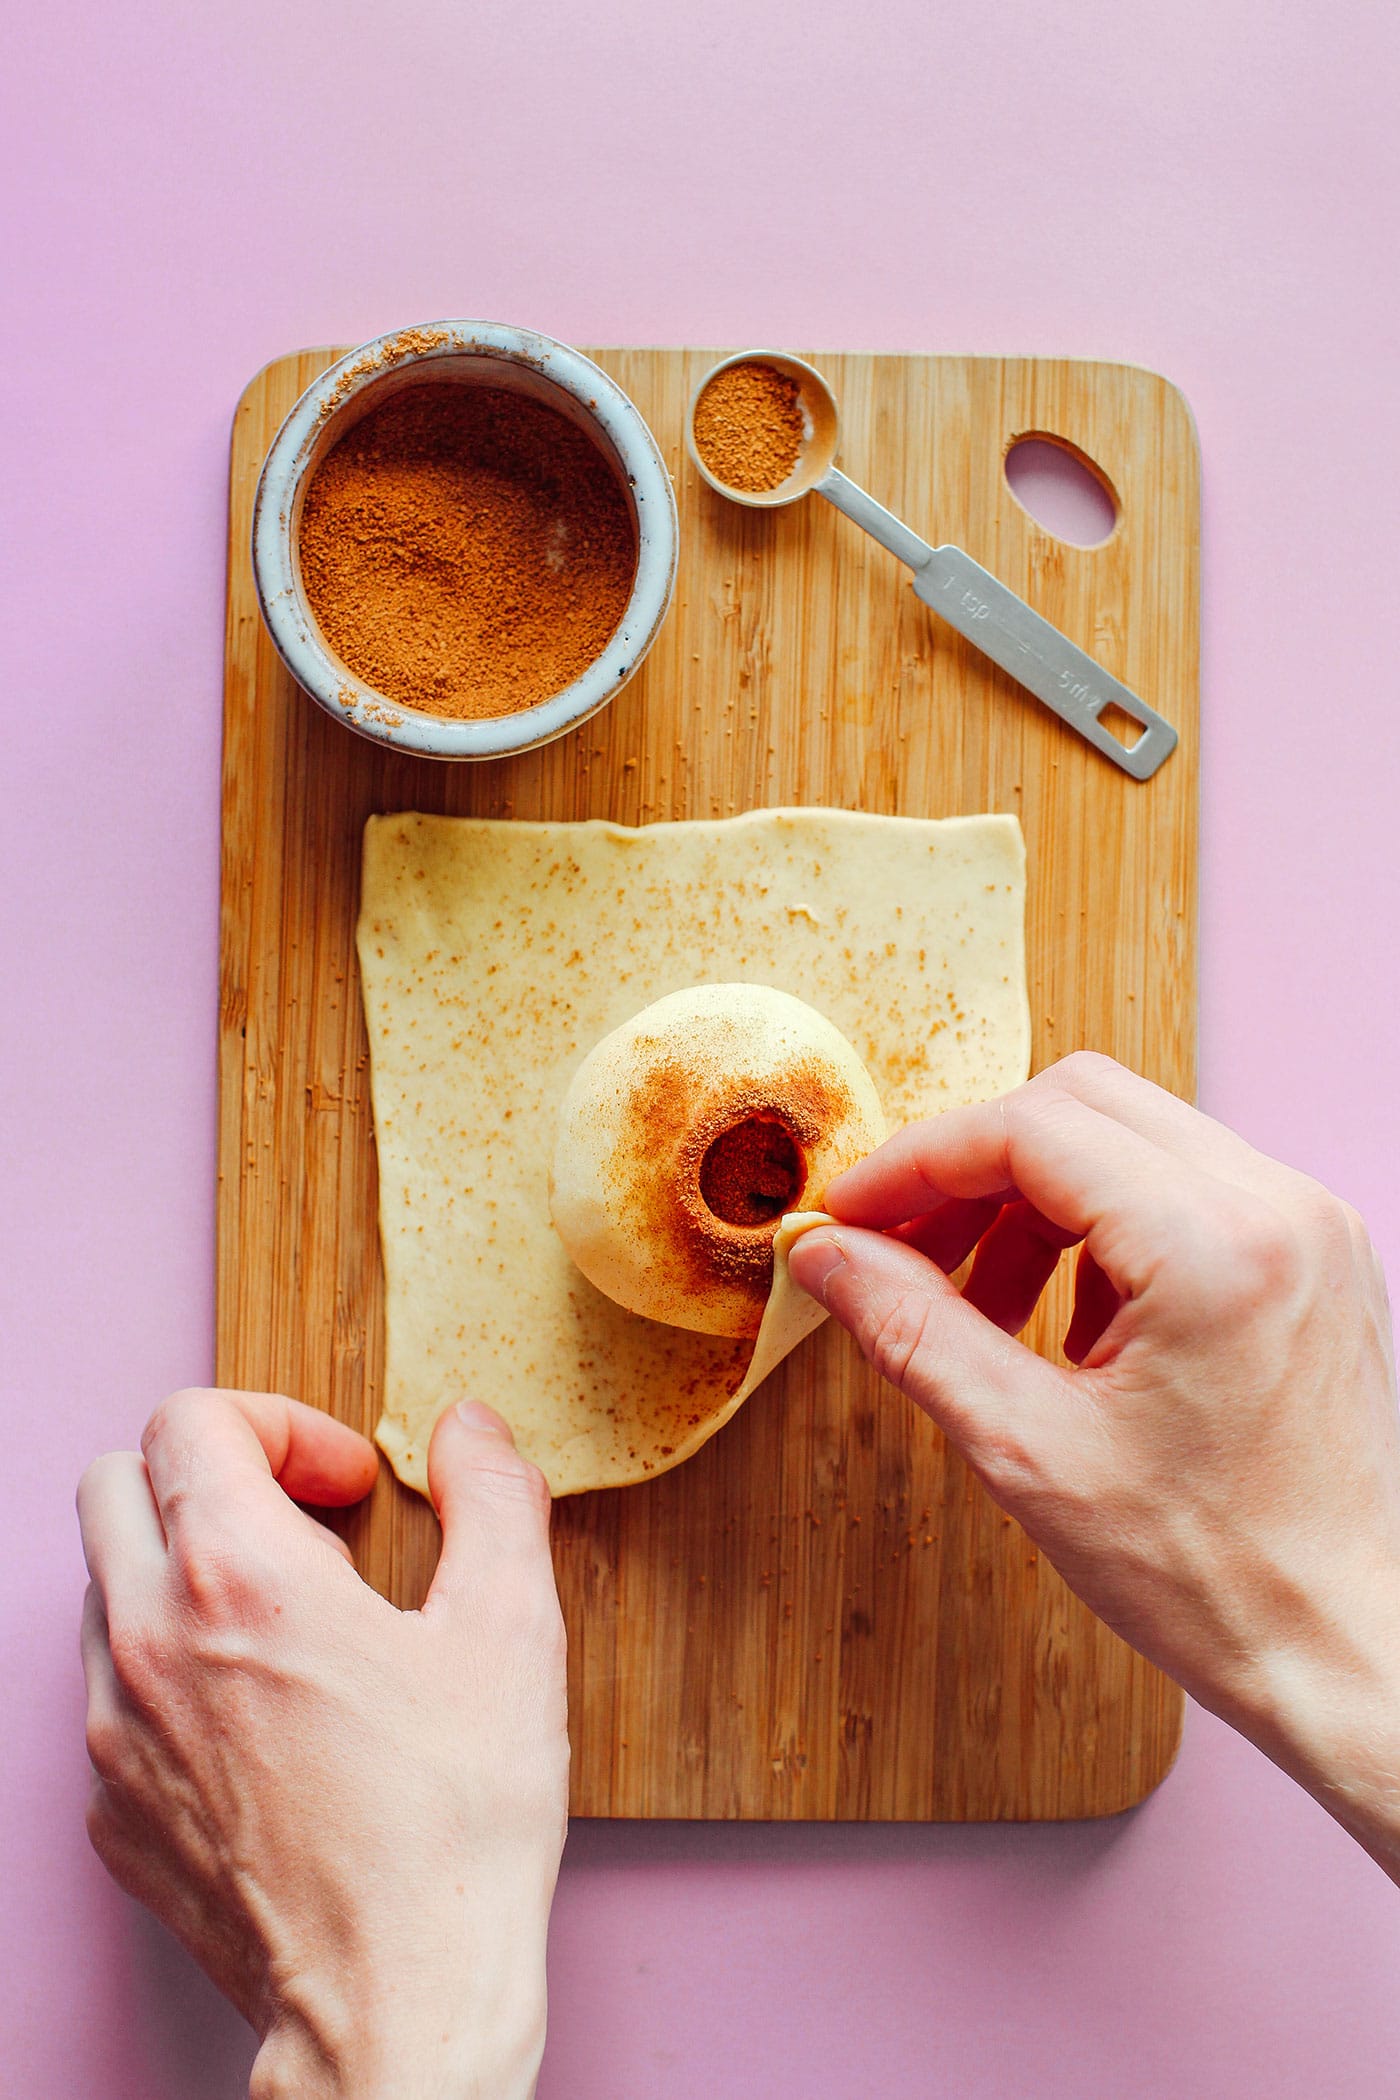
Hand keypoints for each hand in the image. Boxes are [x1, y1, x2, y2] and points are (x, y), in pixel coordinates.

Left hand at [77, 1391, 567, 2099]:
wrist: (397, 2002)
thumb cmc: (454, 1824)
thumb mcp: (511, 1631)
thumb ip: (492, 1499)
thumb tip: (471, 1429)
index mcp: (238, 1575)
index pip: (190, 1421)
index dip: (280, 1422)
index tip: (343, 1482)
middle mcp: (149, 1641)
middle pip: (114, 1484)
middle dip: (206, 1476)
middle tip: (299, 1522)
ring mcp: (117, 1734)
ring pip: (103, 1590)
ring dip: (182, 1570)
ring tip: (286, 1620)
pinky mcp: (116, 1813)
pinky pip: (111, 1697)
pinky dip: (170, 1672)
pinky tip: (263, 1717)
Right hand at [788, 1052, 1399, 1876]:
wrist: (1348, 1646)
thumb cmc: (1216, 1576)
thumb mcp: (1030, 1450)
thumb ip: (913, 1329)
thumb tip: (828, 1254)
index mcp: (1215, 1246)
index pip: (1030, 1129)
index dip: (919, 1162)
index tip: (853, 1214)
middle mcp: (1278, 1206)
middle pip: (1081, 1103)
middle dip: (974, 1167)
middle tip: (904, 1246)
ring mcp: (1309, 1223)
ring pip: (1131, 1136)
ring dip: (1036, 1198)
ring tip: (986, 1307)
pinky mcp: (1315, 1253)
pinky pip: (1185, 1184)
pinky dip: (1104, 1227)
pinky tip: (1072, 1326)